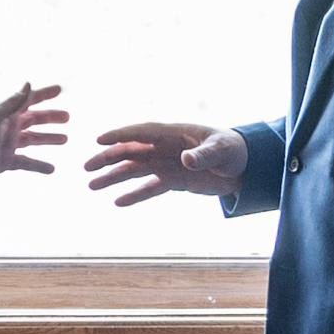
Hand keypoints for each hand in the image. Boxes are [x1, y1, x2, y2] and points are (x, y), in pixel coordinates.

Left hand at [0, 80, 68, 184]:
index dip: (44, 94)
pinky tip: (52, 168)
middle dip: (51, 118)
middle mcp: (8, 127)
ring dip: (48, 139)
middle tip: (67, 118)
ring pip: (33, 139)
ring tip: (65, 140)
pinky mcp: (5, 162)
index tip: (60, 89)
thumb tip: (28, 83)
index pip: (28, 100)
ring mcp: (7, 145)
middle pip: (34, 119)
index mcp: (5, 113)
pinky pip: (26, 163)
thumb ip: (13, 102)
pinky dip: (39, 166)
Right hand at [84, 120, 244, 204]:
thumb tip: (186, 159)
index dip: (120, 135)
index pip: (142, 132)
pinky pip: (149, 188)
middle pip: (131, 151)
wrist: (245, 167)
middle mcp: (165, 148)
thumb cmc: (233, 150)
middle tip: (87, 167)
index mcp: (174, 133)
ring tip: (92, 185)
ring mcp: (167, 164)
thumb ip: (203, 155)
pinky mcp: (173, 181)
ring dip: (113, 177)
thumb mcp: (221, 151)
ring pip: (134, 170)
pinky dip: (134, 194)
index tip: (99, 140)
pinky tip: (117, 201)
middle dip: (108, 158)